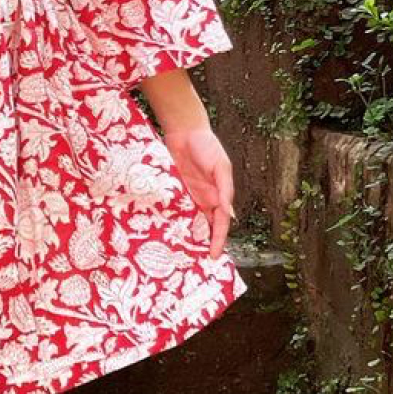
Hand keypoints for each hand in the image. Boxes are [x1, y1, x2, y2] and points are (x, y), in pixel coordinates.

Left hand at [161, 122, 233, 259]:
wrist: (183, 129)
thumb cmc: (206, 145)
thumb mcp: (219, 166)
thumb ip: (223, 188)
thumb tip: (227, 212)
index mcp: (219, 195)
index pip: (220, 223)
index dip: (218, 240)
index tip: (214, 256)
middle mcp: (205, 199)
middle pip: (205, 227)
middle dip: (203, 244)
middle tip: (197, 264)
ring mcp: (188, 196)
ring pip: (189, 222)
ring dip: (187, 237)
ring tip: (180, 257)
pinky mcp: (174, 191)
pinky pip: (174, 210)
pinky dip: (172, 222)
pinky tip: (165, 235)